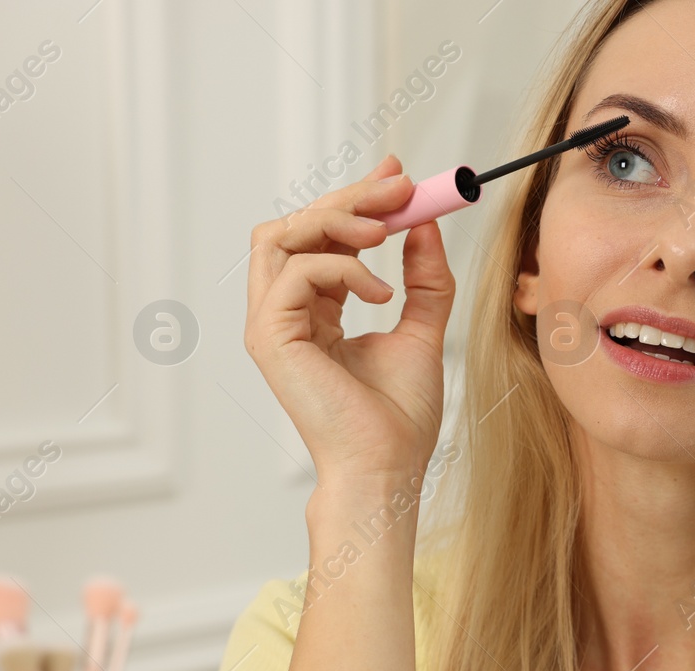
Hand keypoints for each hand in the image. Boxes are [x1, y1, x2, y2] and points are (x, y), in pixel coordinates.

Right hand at [243, 154, 455, 488]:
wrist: (388, 467)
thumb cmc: (399, 418)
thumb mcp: (422, 332)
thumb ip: (424, 282)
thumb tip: (425, 226)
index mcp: (315, 312)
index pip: (322, 237)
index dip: (356, 201)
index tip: (399, 179)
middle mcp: (285, 313)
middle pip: (296, 226)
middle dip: (349, 198)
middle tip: (398, 187)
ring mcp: (271, 324)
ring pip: (279, 236)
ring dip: (335, 220)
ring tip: (384, 231)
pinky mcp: (269, 337)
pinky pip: (295, 271)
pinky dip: (342, 268)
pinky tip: (380, 293)